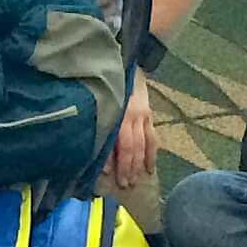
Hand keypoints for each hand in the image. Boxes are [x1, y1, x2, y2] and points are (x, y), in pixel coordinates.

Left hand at [109, 73, 154, 190]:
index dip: (113, 160)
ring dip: (141, 165)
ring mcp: (144, 116)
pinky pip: (153, 138)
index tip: (106, 175)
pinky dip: (152, 154)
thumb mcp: (100, 101)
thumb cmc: (108, 84)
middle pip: (132, 148)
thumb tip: (93, 146)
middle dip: (128, 167)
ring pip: (144, 145)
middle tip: (125, 185)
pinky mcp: (150, 115)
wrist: (127, 62)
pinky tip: (150, 168)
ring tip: (137, 180)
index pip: (119, 143)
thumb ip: (98, 123)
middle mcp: (133, 116)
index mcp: (119, 114)